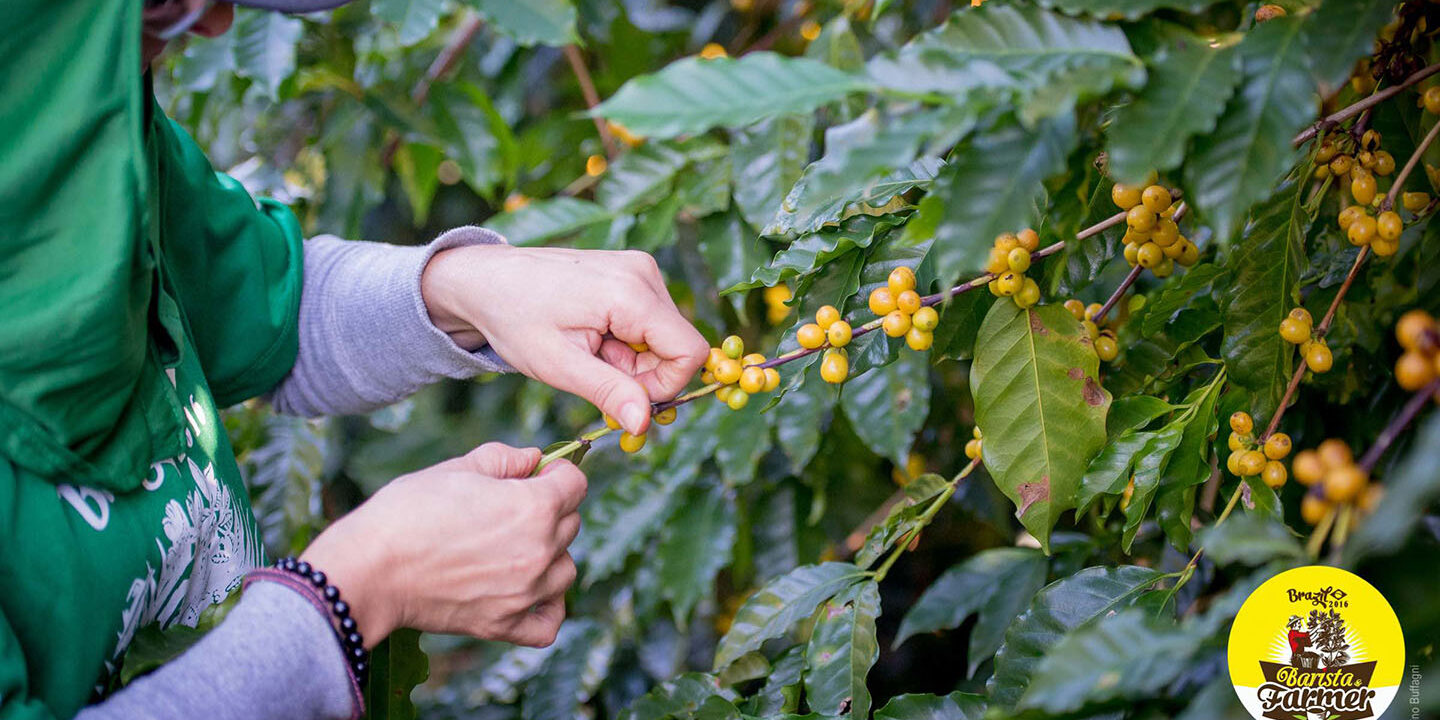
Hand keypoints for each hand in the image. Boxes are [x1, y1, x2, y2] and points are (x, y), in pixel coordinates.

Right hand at [300, 443, 584, 647]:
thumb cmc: (408, 512)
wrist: (370, 570)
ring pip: (566, 569)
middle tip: (509, 509)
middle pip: (570, 523)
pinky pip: (551, 622)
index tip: (539, 474)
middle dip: (549, 510)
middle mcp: (540, 551)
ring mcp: (526, 593)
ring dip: (550, 556)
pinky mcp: (505, 625)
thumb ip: (504, 459)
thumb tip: (534, 458)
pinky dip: (548, 608)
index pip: (576, 483)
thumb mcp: (457, 468)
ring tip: (512, 548)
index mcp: (534, 506)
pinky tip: (529, 592)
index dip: (558, 473)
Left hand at [421, 244, 709, 434]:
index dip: (664, 386)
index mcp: (630, 293)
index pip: (688, 352)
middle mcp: (643, 272)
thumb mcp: (559, 366)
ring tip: (587, 350)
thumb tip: (645, 423)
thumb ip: (608, 392)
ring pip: (664, 335)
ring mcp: (639, 268)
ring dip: (632, 358)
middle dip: (642, 373)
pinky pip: (650, 319)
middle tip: (593, 372)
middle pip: (677, 345)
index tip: (622, 395)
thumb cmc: (514, 318)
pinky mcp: (631, 271)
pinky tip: (591, 336)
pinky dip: (626, 340)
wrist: (485, 280)